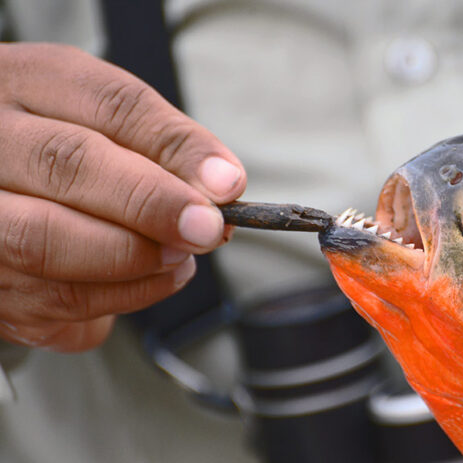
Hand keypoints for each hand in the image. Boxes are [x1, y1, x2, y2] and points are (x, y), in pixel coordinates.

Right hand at [0, 43, 245, 351]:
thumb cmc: (53, 142)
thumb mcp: (102, 119)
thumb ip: (162, 146)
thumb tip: (223, 185)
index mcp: (26, 81)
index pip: (110, 105)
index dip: (174, 149)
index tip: (226, 186)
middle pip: (67, 164)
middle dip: (152, 206)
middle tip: (206, 230)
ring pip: (45, 242)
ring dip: (135, 262)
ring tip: (181, 258)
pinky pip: (42, 301)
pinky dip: (113, 299)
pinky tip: (152, 280)